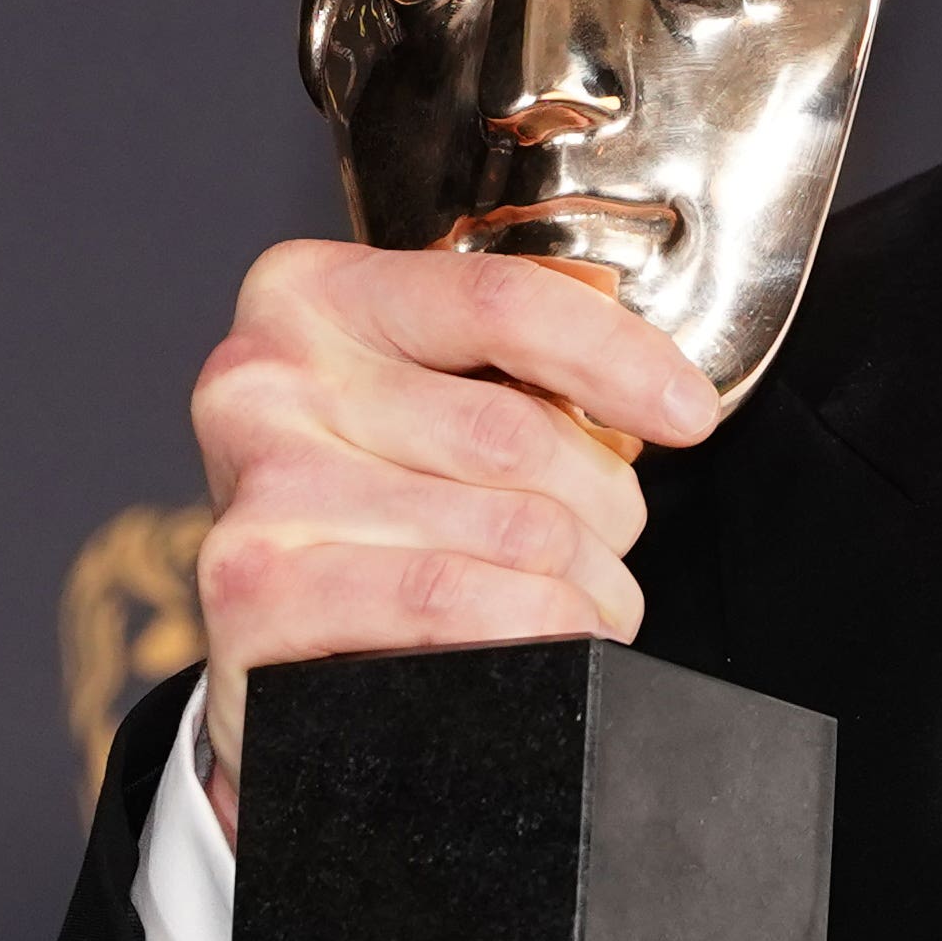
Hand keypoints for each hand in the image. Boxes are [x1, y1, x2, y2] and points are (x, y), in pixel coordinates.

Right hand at [181, 243, 726, 832]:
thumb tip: (660, 393)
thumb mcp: (426, 398)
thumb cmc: (373, 502)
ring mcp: (254, 488)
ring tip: (583, 608)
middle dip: (606, 509)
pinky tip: (542, 645)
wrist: (262, 640)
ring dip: (582, 589)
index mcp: (315, 296)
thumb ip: (515, 365)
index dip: (620, 359)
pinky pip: (447, 603)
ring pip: (506, 531)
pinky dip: (528, 635)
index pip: (503, 301)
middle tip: (611, 549)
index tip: (689, 415)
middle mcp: (264, 379)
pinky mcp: (252, 594)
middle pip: (515, 434)